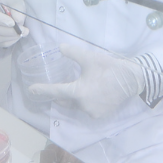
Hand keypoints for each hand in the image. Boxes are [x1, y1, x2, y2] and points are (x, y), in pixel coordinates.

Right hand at [0, 0, 28, 47]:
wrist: (7, 11)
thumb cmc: (10, 4)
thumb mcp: (16, 2)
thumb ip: (18, 9)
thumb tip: (18, 21)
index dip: (0, 20)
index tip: (13, 23)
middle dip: (10, 31)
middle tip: (23, 30)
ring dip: (11, 37)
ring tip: (22, 32)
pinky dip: (10, 41)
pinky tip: (16, 36)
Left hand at [28, 44, 142, 117]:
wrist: (131, 80)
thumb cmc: (109, 68)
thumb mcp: (89, 58)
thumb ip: (72, 52)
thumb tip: (60, 47)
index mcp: (78, 92)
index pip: (56, 91)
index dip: (43, 89)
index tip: (31, 89)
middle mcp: (83, 105)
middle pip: (65, 100)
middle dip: (58, 95)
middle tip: (53, 87)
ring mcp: (91, 112)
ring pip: (75, 105)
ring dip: (71, 98)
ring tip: (71, 89)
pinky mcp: (99, 115)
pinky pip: (85, 109)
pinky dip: (82, 102)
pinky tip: (85, 94)